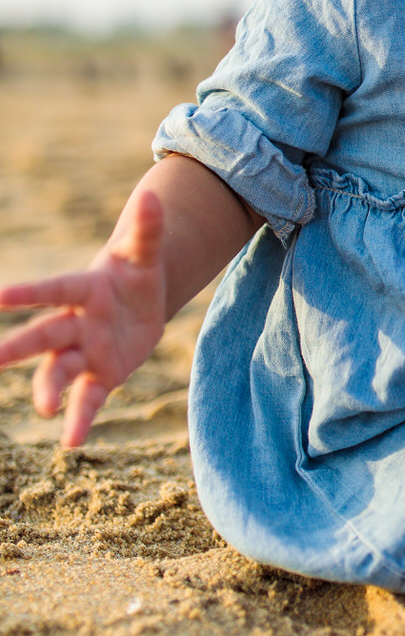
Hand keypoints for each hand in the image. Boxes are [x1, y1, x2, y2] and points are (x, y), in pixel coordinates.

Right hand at [0, 190, 167, 446]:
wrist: (138, 301)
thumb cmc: (134, 271)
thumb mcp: (145, 251)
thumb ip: (147, 227)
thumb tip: (154, 194)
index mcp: (84, 288)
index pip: (54, 290)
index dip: (30, 292)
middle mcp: (76, 322)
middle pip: (45, 335)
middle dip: (19, 347)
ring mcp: (84, 351)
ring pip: (58, 371)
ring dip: (48, 389)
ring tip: (44, 408)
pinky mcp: (99, 375)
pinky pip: (87, 399)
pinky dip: (79, 419)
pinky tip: (72, 441)